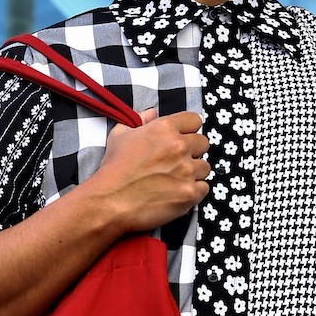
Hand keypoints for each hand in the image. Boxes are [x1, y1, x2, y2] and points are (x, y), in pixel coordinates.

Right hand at [89, 109, 208, 231]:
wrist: (110, 201)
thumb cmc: (113, 168)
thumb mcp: (120, 135)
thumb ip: (139, 120)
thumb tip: (152, 113)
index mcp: (164, 129)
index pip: (194, 120)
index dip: (188, 130)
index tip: (183, 138)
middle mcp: (179, 146)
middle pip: (203, 143)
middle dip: (193, 151)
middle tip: (178, 161)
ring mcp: (187, 171)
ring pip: (205, 167)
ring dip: (194, 172)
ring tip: (177, 179)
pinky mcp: (190, 193)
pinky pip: (204, 188)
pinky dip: (195, 191)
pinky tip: (180, 192)